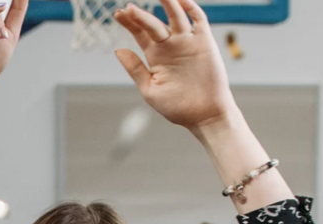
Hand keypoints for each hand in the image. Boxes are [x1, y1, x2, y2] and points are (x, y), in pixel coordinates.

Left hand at [115, 0, 236, 133]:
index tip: (118, 13)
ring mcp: (187, 42)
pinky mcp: (205, 42)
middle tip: (129, 8)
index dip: (130, 23)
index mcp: (155, 56)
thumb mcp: (149, 88)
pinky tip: (180, 0)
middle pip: (154, 23)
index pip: (140, 34)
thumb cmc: (176, 106)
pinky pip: (198, 20)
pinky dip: (191, 8)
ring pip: (176, 16)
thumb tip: (118, 50)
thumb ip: (135, 68)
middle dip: (141, 15)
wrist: (203, 114)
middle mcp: (170, 46)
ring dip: (167, 3)